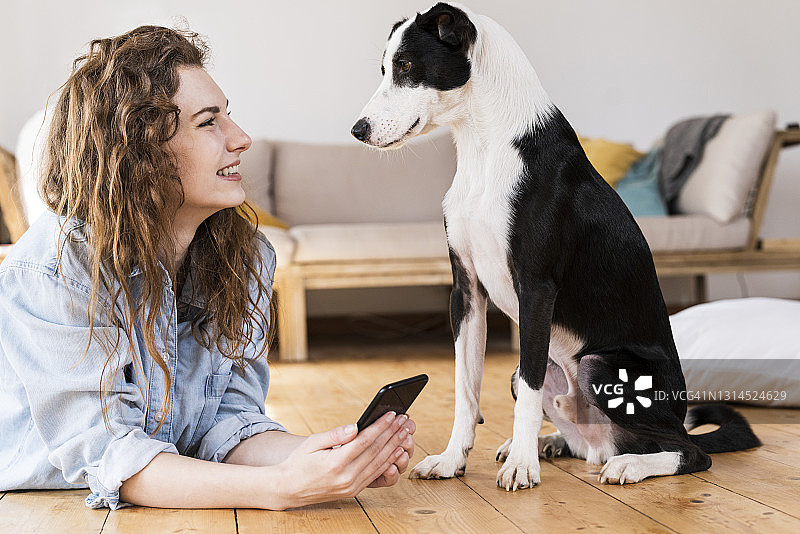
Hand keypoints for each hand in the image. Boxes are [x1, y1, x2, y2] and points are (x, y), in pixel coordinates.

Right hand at [275, 411, 410, 508]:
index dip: (381, 426)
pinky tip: (397, 450)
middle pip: (376, 451)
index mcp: (335, 463)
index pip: (365, 441)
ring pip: (379, 463)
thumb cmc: (298, 462)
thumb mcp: (311, 443)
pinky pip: (375, 474)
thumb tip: (354, 426)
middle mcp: (346, 477)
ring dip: (395, 446)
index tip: (392, 414)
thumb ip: (334, 435)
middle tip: (405, 420)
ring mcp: (351, 486)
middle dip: (393, 433)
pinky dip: (388, 461)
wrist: (289, 489)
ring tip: (405, 432)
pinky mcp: (354, 491)